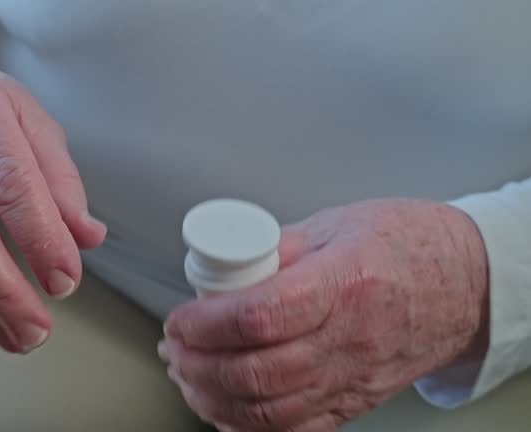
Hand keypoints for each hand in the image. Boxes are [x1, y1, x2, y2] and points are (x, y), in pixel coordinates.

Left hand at [161, 198, 488, 430]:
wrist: (463, 284)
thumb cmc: (404, 246)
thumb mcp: (337, 224)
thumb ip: (277, 247)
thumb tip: (224, 267)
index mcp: (343, 283)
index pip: (260, 316)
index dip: (206, 323)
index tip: (180, 319)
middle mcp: (350, 338)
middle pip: (257, 372)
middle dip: (198, 365)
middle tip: (173, 348)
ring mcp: (354, 377)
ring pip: (270, 410)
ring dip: (213, 398)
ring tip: (186, 377)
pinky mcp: (355, 401)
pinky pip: (296, 430)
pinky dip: (248, 427)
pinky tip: (222, 407)